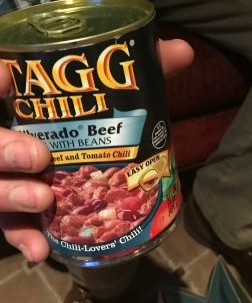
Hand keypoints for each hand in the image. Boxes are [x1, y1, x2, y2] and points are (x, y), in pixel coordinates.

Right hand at [0, 38, 193, 262]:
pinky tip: (41, 251)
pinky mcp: (15, 202)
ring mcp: (8, 169)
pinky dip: (22, 237)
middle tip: (40, 157)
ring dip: (11, 196)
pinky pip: (9, 222)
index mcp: (24, 96)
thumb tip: (183, 50)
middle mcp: (9, 129)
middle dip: (2, 150)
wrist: (94, 151)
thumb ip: (144, 70)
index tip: (4, 77)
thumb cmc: (100, 114)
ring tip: (45, 201)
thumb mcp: (116, 91)